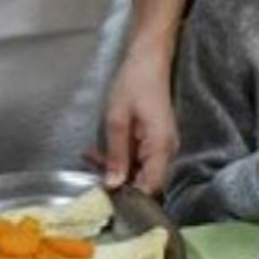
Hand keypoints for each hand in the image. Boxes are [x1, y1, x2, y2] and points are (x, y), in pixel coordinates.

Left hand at [102, 48, 178, 194]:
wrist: (149, 60)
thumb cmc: (134, 83)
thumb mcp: (117, 119)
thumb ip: (115, 155)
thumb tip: (112, 185)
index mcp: (161, 146)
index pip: (151, 187)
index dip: (131, 198)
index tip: (107, 198)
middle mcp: (167, 151)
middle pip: (146, 183)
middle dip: (119, 183)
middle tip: (92, 175)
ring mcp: (162, 147)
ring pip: (140, 172)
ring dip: (116, 169)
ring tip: (91, 157)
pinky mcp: (155, 143)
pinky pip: (139, 160)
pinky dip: (120, 159)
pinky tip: (99, 152)